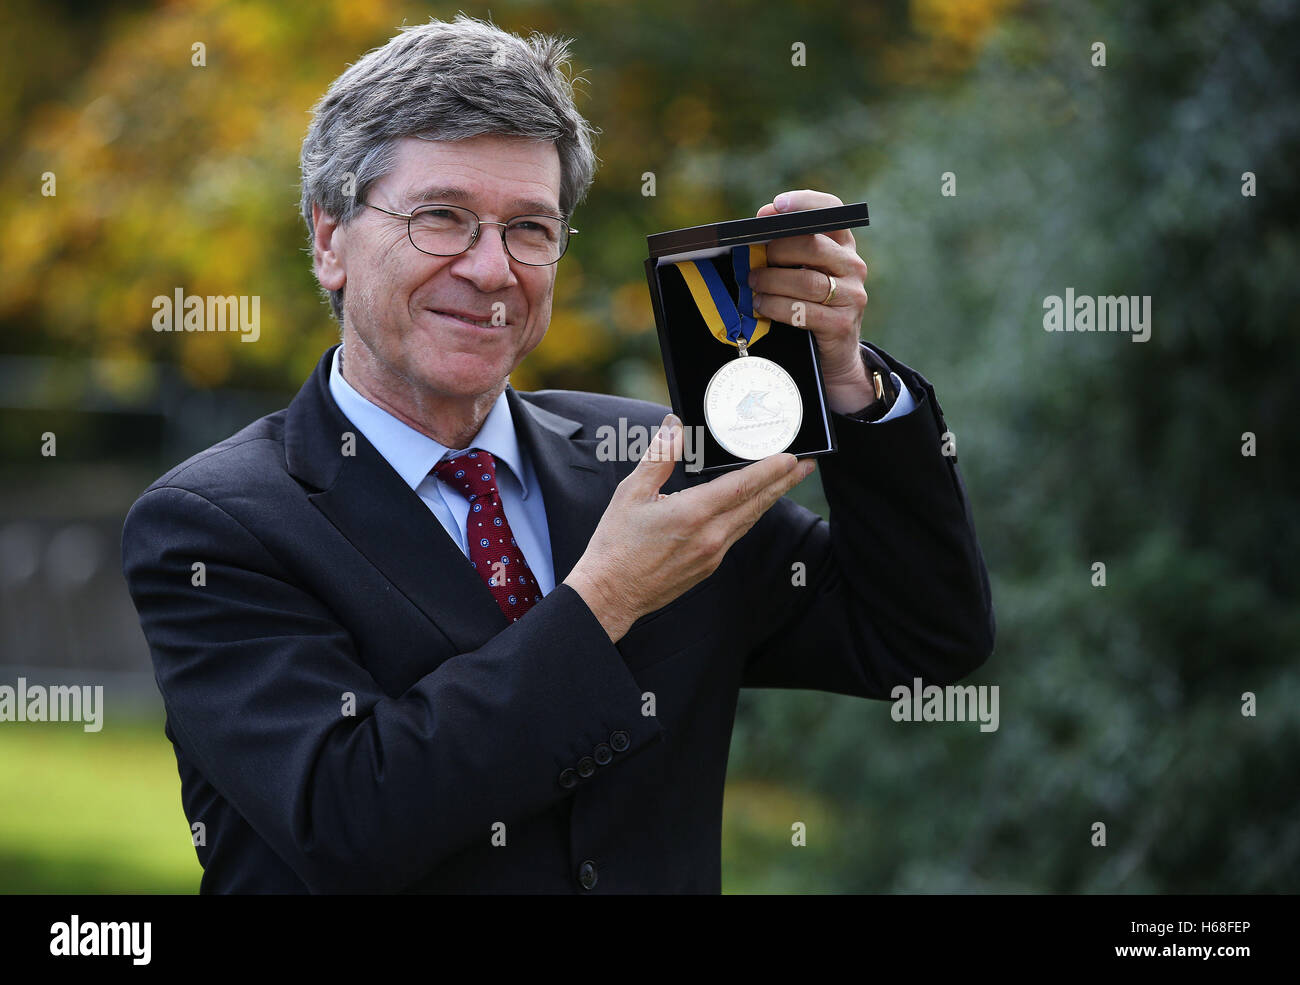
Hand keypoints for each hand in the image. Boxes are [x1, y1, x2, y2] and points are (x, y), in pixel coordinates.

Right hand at [564, 413, 816, 642]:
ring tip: (787, 481)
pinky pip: (736, 535)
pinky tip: (752, 506)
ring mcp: (712, 555)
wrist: (610, 594)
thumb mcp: (631, 493)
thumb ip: (659, 458)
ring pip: (749, 520)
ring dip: (770, 498)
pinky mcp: (708, 567)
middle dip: (784, 482)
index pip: (741, 486)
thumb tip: (674, 428)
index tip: (791, 456)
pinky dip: (749, 516)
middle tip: (807, 464)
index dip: (770, 470)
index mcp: (692, 514)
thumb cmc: (616, 544)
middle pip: (756, 503)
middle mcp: (710, 536)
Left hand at [751, 189, 876, 414]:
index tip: (776, 205)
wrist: (835, 356)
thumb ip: (788, 250)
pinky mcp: (842, 324)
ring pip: (807, 281)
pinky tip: (760, 306)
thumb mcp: (804, 274)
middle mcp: (853, 266)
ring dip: (771, 281)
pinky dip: (776, 307)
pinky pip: (804, 311)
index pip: (832, 212)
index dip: (805, 203)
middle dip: (777, 249)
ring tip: (752, 284)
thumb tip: (760, 221)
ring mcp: (852, 296)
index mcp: (843, 246)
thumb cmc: (810, 307)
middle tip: (753, 259)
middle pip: (813, 246)